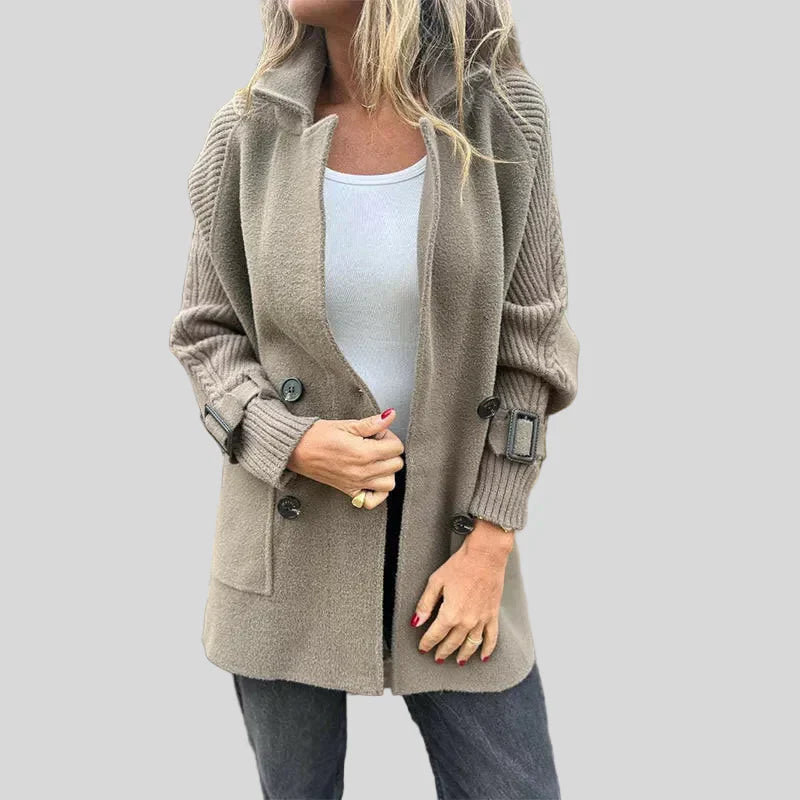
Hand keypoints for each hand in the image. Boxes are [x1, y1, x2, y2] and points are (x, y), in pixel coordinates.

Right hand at [287, 409, 404, 507]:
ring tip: (375, 460)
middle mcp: (363, 471)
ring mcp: (357, 483)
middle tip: (375, 444)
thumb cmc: (317, 436)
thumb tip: (390, 416)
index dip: (389, 436)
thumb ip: (372, 423)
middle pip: (396, 465)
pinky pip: (372, 501)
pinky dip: (377, 493)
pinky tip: (372, 479)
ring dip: (387, 471)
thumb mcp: (346, 425)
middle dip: (389, 452)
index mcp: (363, 453)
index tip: (378, 434)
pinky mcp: (349, 491)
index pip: (397, 447)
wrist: (297, 450)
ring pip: (389, 484)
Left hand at [412, 520, 513, 663]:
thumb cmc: (460, 565)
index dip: (427, 643)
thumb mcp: (436, 582)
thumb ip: (425, 604)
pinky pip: (492, 638)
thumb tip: (416, 621)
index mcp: (450, 614)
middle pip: (452, 643)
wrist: (485, 556)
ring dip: (463, 655)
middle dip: (443, 652)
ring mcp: (481, 620)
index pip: (435, 635)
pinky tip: (484, 656)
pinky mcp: (493, 614)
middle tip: (437, 657)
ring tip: (458, 661)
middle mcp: (466, 621)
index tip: (422, 648)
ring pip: (471, 645)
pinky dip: (488, 649)